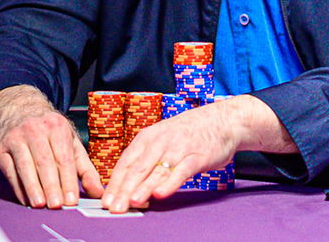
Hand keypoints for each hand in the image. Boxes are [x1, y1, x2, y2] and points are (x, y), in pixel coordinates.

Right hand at [0, 85, 101, 207]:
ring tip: (40, 204)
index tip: (72, 200)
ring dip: (33, 188)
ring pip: (25, 166)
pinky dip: (19, 188)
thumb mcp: (71, 142)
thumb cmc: (49, 131)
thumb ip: (85, 169)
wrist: (19, 111)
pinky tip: (26, 200)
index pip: (64, 158)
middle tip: (57, 205)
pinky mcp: (0, 149)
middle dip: (51, 185)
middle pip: (44, 162)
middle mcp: (35, 129)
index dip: (68, 180)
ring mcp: (15, 137)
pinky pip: (10, 171)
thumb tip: (98, 192)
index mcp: (56, 126)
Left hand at [100, 95, 294, 213]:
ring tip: (131, 202)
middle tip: (114, 207)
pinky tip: (160, 194)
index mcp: (148, 137)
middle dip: (123, 190)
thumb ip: (147, 160)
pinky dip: (169, 183)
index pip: (125, 162)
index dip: (114, 183)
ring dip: (142, 188)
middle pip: (137, 169)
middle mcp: (160, 141)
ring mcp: (178, 149)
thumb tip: (128, 184)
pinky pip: (180, 172)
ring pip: (156, 171)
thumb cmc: (190, 133)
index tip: (106, 200)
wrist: (222, 120)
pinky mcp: (196, 157)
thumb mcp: (162, 139)